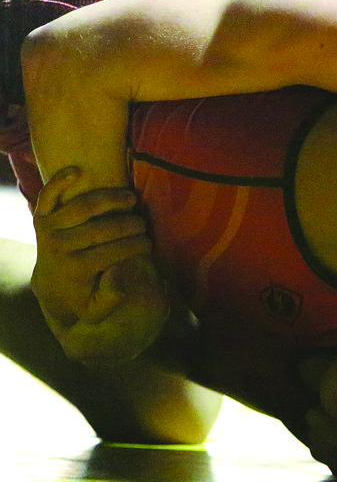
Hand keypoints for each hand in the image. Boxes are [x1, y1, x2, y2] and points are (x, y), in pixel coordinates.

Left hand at [30, 167, 169, 362]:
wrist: (51, 284)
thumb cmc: (82, 294)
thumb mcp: (96, 310)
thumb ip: (111, 298)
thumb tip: (119, 272)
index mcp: (74, 270)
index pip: (113, 252)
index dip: (138, 245)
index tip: (150, 244)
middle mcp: (59, 248)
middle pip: (101, 229)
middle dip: (130, 225)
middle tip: (144, 225)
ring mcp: (48, 230)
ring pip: (83, 207)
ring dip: (111, 199)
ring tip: (132, 199)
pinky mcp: (41, 216)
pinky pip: (48, 195)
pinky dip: (60, 180)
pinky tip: (78, 171)